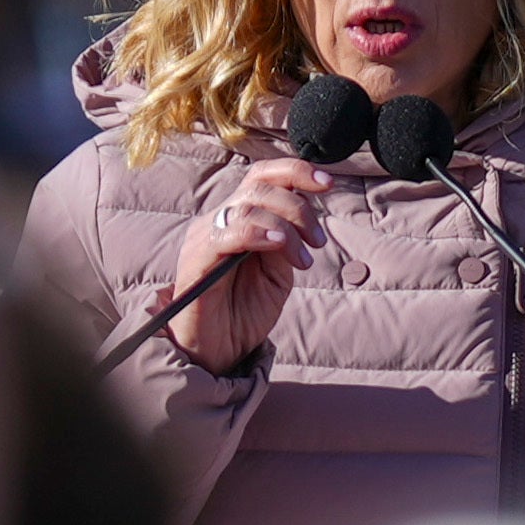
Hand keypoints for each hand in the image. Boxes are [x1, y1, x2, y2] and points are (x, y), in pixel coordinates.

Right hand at [156, 149, 333, 372]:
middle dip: (299, 207)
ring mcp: (205, 236)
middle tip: (317, 241)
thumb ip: (286, 242)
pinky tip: (279, 244)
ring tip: (303, 258)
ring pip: (249, 205)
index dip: (295, 171)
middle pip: (260, 186)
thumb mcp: (277, 274)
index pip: (262, 176)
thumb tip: (304, 217)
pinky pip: (229, 232)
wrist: (215, 353)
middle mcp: (218, 219)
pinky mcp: (197, 258)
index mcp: (237, 217)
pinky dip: (259, 232)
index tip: (327, 183)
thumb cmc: (244, 314)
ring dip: (286, 225)